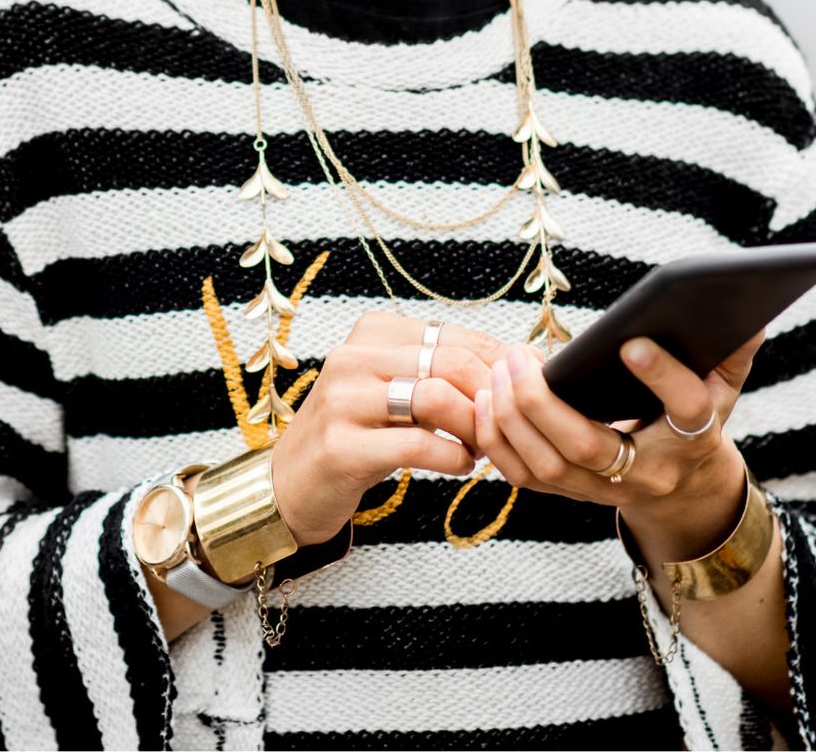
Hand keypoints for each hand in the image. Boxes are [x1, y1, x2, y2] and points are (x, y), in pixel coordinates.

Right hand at [270, 311, 510, 545]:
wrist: (291, 484)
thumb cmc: (357, 434)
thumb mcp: (396, 391)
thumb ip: (442, 374)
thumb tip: (516, 367)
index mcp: (372, 332)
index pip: (455, 336)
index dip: (500, 365)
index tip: (524, 391)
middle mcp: (352, 357)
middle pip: (450, 362)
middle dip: (492, 396)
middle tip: (507, 425)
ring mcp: (342, 400)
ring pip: (435, 398)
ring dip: (474, 427)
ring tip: (483, 446)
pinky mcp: (340, 446)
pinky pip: (416, 445)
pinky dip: (452, 457)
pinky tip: (462, 466)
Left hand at [474, 329, 765, 558]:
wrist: (682, 491)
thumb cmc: (697, 423)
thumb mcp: (724, 389)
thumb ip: (734, 351)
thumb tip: (750, 312)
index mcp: (693, 441)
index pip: (683, 410)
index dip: (662, 377)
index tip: (633, 341)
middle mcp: (647, 475)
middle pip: (587, 447)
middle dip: (543, 402)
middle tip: (520, 356)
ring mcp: (604, 492)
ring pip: (547, 466)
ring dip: (511, 419)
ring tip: (499, 373)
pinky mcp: (570, 496)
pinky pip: (523, 478)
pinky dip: (497, 441)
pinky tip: (485, 401)